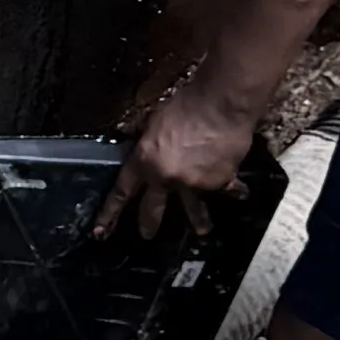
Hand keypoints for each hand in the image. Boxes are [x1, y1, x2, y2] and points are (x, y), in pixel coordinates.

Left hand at [102, 72, 260, 232]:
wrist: (219, 105)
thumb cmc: (187, 104)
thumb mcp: (156, 123)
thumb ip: (152, 144)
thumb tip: (152, 152)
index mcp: (144, 161)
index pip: (121, 191)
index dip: (109, 212)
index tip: (100, 231)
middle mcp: (165, 177)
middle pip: (153, 207)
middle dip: (149, 223)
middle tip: (146, 235)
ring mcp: (192, 183)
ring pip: (193, 208)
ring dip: (198, 221)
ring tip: (202, 231)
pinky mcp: (218, 182)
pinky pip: (226, 189)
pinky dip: (233, 189)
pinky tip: (239, 192)